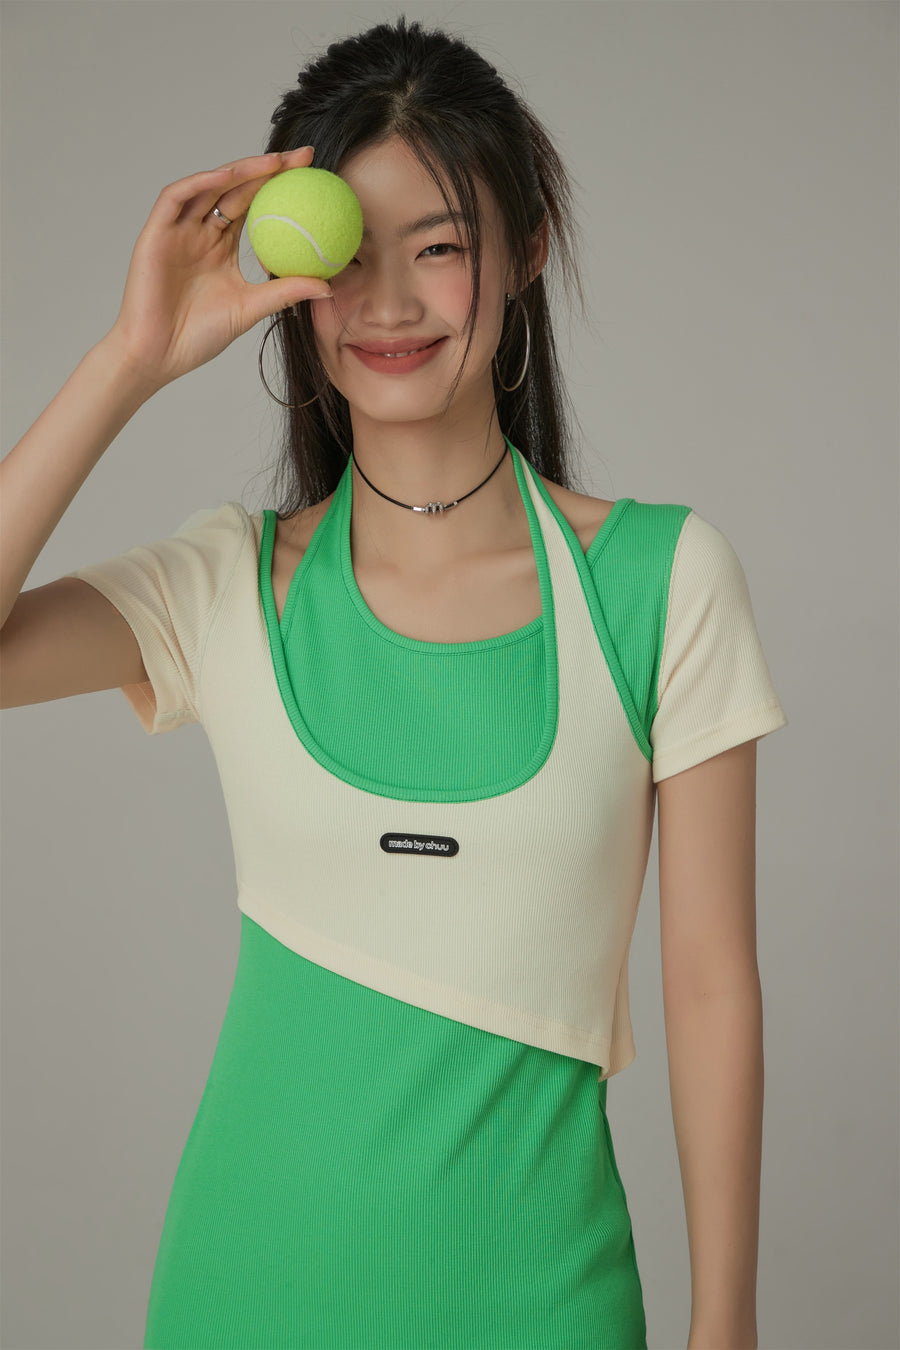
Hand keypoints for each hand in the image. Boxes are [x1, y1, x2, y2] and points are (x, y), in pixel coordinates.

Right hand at [103, 147, 331, 391]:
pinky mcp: (156, 232)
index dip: (281, 188)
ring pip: (210, 187)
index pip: (255, 207)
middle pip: (236, 190)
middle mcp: (200, 232)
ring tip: (273, 162)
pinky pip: (176, 197)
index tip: (313, 176)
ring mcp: (178, 230)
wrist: (158, 354)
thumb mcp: (251, 308)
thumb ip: (285, 292)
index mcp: (222, 247)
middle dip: (268, 169)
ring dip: (240, 170)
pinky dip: (201, 182)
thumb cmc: (199, 336)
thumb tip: (327, 286)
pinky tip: (228, 175)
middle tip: (302, 157)